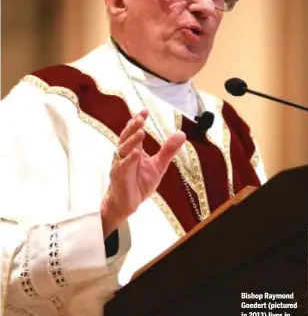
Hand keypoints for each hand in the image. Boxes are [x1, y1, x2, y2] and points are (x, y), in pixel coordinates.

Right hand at [101, 109, 185, 237]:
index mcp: (134, 150)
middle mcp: (125, 155)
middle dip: (132, 127)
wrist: (128, 204)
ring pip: (122, 150)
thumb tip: (181, 133)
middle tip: (140, 118)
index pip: (134, 132)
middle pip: (126, 137)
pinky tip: (135, 153)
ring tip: (141, 132)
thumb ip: (168, 150)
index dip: (137, 121)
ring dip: (131, 141)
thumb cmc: (140, 184)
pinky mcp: (118, 177)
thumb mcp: (158, 166)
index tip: (144, 111)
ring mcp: (120, 165)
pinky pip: (122, 167)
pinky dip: (129, 160)